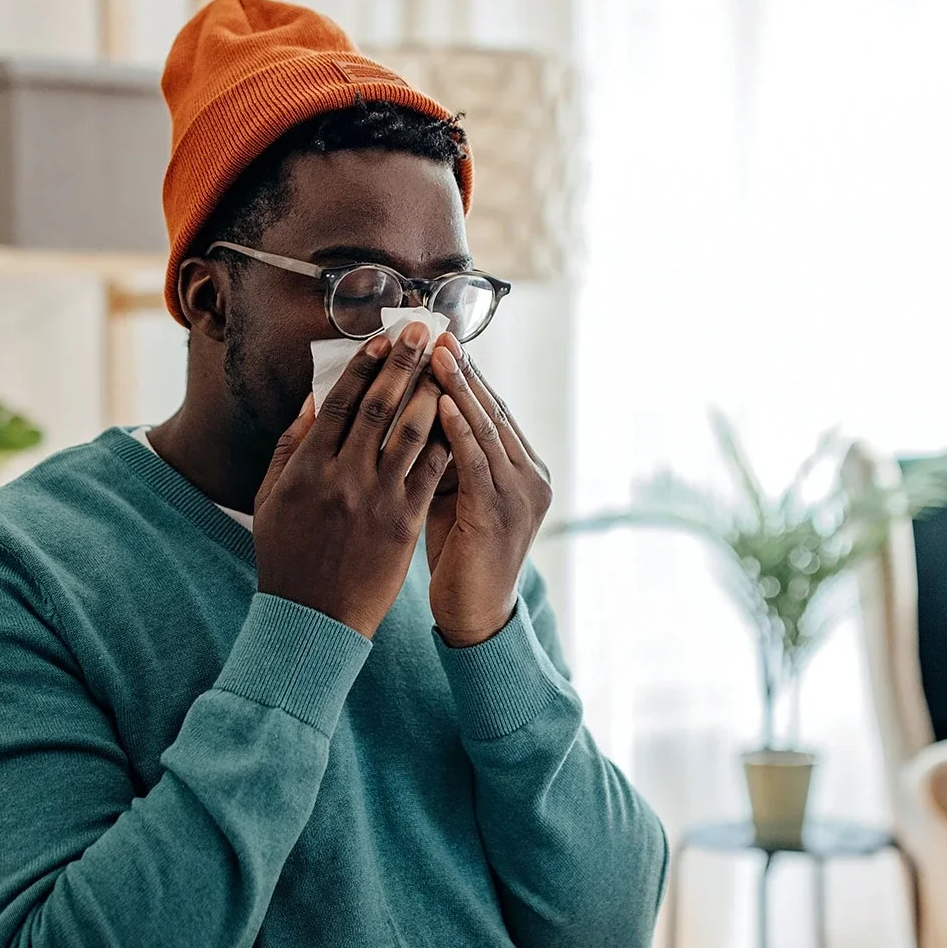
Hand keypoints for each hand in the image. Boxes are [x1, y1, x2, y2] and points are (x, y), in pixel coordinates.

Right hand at [253, 323, 451, 638]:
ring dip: (430, 391)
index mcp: (308, 467)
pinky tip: (456, 415)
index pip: (341, 402)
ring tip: (445, 363)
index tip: (382, 339)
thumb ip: (291, 446)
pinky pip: (431, 471)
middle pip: (380, 407)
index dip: (364, 366)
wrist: (313, 617)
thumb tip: (313, 399)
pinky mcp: (405, 522)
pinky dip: (445, 439)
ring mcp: (378, 499)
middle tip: (421, 329)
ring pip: (412, 433)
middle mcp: (344, 477)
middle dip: (403, 363)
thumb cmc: (287, 555)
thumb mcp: (273, 497)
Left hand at [425, 338, 551, 646]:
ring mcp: (521, 494)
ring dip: (459, 387)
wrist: (476, 616)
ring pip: (487, 428)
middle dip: (463, 369)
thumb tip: (416, 407)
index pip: (493, 409)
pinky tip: (442, 403)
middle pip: (494, 409)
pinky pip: (479, 462)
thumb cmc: (459, 555)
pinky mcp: (501, 514)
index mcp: (522, 469)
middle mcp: (530, 476)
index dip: (466, 373)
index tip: (438, 339)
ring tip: (436, 354)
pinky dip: (461, 429)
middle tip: (436, 331)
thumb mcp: (454, 494)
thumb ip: (447, 455)